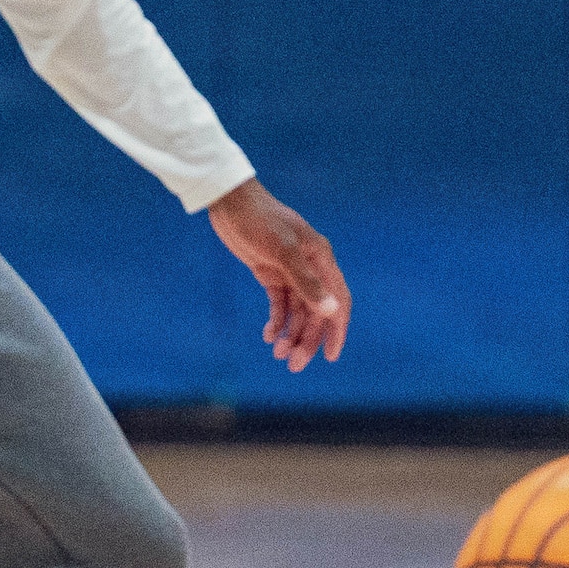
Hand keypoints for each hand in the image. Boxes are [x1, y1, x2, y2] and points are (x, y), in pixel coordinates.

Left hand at [206, 179, 350, 371]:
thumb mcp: (282, 251)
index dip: (337, 330)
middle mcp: (310, 268)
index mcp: (321, 260)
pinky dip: (276, 321)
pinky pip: (279, 304)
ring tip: (277, 355)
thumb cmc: (260, 221)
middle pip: (315, 312)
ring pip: (297, 311)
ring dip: (290, 333)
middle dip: (307, 339)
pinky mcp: (271, 273)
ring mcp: (290, 272)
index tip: (330, 356)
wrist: (230, 202)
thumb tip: (331, 310)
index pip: (338, 301)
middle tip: (293, 365)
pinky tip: (267, 336)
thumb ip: (306, 282)